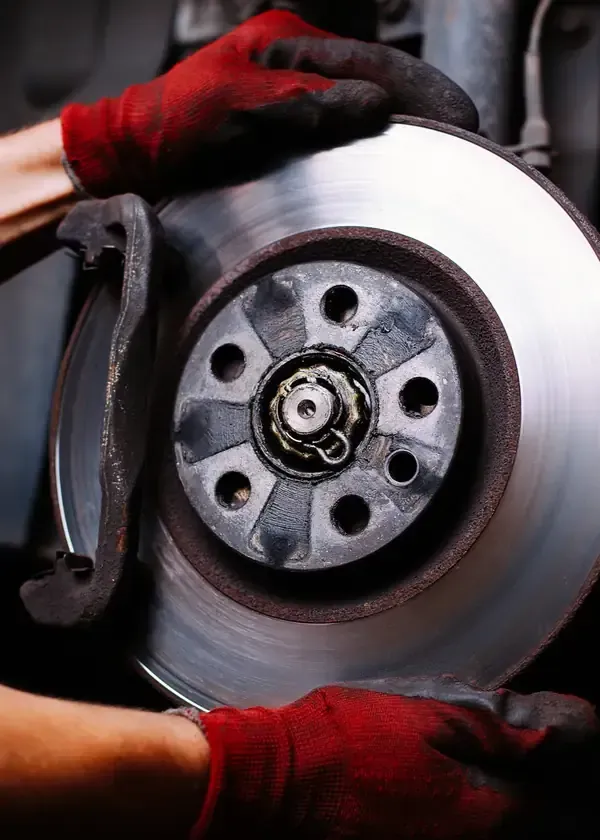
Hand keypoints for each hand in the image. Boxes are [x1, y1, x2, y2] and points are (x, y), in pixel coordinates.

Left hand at [60, 10, 477, 200]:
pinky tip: (390, 163)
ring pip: (366, 108)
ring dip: (402, 129)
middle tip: (463, 136)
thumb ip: (306, 106)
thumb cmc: (172, 130)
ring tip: (441, 151)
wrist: (134, 159)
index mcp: (289, 48)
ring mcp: (295, 98)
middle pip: (380, 82)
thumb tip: (377, 106)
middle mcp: (298, 68)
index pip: (374, 63)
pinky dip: (372, 147)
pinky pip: (344, 132)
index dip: (421, 91)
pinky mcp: (290, 131)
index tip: (460, 115)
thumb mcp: (239, 112)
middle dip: (422, 109)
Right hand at [186, 677, 599, 838]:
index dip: (569, 773)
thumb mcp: (426, 716)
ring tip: (496, 765)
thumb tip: (553, 732)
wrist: (277, 779)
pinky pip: (458, 832)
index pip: (554, 806)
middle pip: (528, 826)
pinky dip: (471, 811)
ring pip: (494, 829)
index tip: (573, 748)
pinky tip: (454, 782)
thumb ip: (495, 728)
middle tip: (539, 759)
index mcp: (480, 814)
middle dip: (543, 794)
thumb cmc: (344, 742)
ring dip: (505, 802)